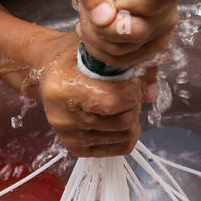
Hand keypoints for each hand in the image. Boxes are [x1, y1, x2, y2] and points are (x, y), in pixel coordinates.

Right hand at [39, 40, 157, 156]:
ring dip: (132, 119)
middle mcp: (62, 117)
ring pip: (124, 136)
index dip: (132, 92)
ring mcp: (68, 136)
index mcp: (62, 88)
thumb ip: (129, 66)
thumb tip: (151, 94)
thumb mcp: (96, 51)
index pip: (112, 101)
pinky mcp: (76, 149)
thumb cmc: (74, 59)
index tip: (133, 81)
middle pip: (121, 121)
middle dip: (134, 105)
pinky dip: (127, 133)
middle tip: (130, 92)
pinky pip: (119, 148)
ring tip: (123, 104)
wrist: (49, 74)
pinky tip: (118, 118)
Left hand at [66, 0, 186, 68]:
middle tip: (87, 10)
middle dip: (102, 26)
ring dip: (96, 37)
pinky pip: (122, 60)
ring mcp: (162, 32)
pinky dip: (100, 50)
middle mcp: (168, 9)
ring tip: (88, 18)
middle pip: (137, 32)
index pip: (161, 0)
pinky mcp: (151, 48)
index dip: (133, 5)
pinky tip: (94, 31)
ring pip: (125, 50)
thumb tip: (103, 18)